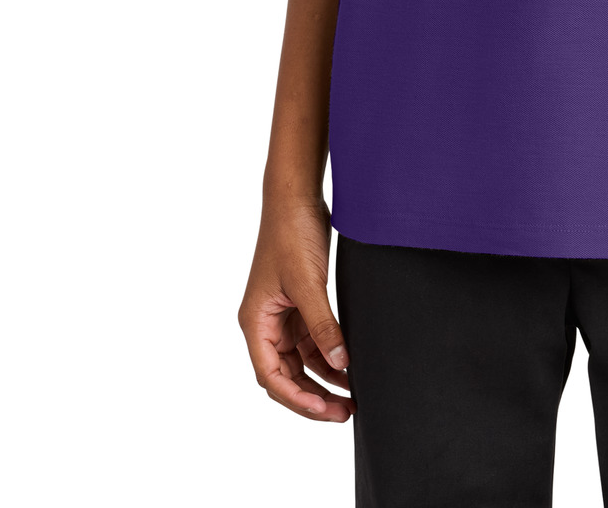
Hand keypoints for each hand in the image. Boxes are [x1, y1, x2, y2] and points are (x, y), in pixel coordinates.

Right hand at [238, 194, 353, 421]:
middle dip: (313, 397)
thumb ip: (324, 326)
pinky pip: (313, 341)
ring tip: (351, 397)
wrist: (297, 196)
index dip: (296, 399)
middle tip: (344, 412)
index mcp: (256, 322)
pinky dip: (329, 356)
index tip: (324, 410)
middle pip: (286, 376)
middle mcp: (266, 323)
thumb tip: (341, 364)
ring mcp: (283, 315)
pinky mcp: (299, 304)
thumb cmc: (291, 233)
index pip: (272, 376)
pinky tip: (348, 368)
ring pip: (301, 362)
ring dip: (323, 380)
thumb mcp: (308, 284)